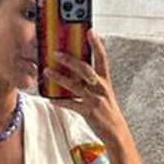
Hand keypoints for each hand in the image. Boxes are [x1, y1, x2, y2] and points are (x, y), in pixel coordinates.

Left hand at [44, 30, 127, 146]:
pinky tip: (51, 99)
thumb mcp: (104, 93)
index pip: (102, 59)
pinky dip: (60, 102)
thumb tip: (78, 70)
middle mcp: (100, 88)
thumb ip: (93, 81)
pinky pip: (72, 105)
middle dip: (70, 60)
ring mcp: (94, 100)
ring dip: (59, 78)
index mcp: (105, 81)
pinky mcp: (88, 112)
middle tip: (56, 53)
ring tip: (47, 72)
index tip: (91, 31)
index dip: (97, 44)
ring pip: (74, 85)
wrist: (116, 132)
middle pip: (85, 69)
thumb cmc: (107, 111)